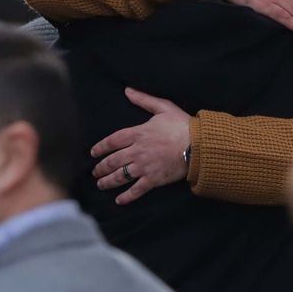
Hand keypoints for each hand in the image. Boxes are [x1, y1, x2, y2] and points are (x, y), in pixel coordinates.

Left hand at [91, 89, 190, 204]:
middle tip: (95, 172)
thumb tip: (128, 91)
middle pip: (113, 161)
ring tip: (101, 184)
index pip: (112, 141)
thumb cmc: (183, 125)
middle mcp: (137, 151)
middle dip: (101, 168)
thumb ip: (144, 100)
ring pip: (120, 176)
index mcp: (138, 133)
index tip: (93, 153)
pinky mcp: (153, 179)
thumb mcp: (164, 107)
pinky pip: (136, 190)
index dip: (100, 147)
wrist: (199, 145)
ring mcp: (144, 167)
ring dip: (108, 181)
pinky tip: (118, 200)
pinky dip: (126, 196)